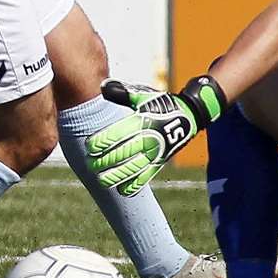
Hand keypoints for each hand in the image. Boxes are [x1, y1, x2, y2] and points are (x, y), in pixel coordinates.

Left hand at [86, 76, 225, 196]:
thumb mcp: (143, 94)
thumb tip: (103, 87)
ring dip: (117, 175)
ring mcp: (156, 151)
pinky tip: (122, 190)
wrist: (188, 115)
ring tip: (101, 180)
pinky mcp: (160, 161)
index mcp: (142, 120)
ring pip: (135, 167)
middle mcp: (149, 137)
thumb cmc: (159, 103)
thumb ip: (122, 92)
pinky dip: (136, 184)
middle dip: (106, 160)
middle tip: (90, 164)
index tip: (89, 146)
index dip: (104, 140)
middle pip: (124, 152)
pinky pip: (148, 175)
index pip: (119, 132)